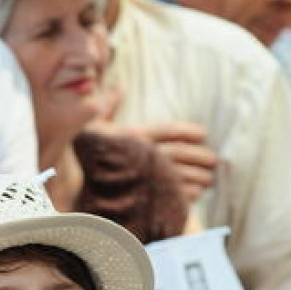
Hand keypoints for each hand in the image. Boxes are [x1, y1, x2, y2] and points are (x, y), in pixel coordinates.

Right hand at [89, 119, 216, 205]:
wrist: (77, 195)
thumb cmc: (84, 159)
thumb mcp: (93, 130)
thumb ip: (107, 109)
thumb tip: (118, 89)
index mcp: (131, 137)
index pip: (166, 130)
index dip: (186, 131)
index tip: (203, 134)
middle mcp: (140, 156)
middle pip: (178, 153)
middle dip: (199, 157)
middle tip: (213, 161)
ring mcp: (144, 179)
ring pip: (180, 176)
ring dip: (199, 177)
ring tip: (209, 179)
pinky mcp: (146, 200)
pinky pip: (172, 197)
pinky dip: (188, 195)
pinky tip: (196, 195)